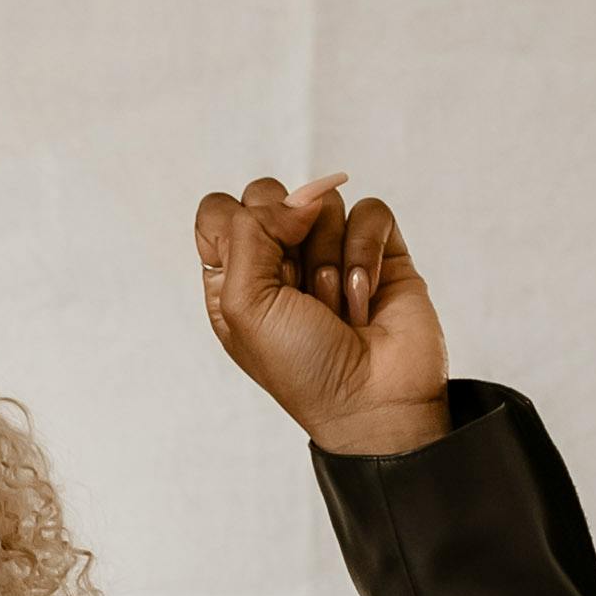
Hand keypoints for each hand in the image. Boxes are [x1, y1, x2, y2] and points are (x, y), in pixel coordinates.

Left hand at [195, 174, 450, 456]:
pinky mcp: (376, 249)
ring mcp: (328, 251)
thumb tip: (300, 199)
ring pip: (322, 202)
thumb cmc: (300, 367)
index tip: (259, 268)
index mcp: (232, 277)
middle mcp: (277, 261)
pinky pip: (370, 211)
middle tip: (300, 292)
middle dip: (286, 240)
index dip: (239, 225)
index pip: (219, 211)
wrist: (370, 400)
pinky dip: (366, 253)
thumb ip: (249, 233)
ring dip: (329, 259)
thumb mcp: (243, 306)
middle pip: (269, 194)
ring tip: (336, 306)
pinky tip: (364, 295)